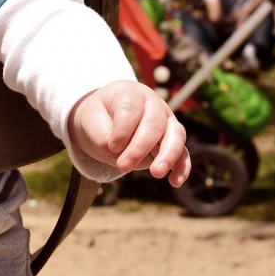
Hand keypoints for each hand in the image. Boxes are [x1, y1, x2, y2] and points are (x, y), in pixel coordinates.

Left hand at [68, 80, 190, 185]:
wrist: (108, 116)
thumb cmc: (100, 116)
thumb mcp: (91, 120)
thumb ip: (101, 134)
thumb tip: (117, 152)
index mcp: (131, 94)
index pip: (131, 108)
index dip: (122, 129)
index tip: (112, 146)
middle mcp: (153, 104)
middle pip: (154, 124)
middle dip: (139, 148)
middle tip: (122, 166)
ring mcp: (166, 121)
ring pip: (176, 135)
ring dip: (167, 156)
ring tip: (156, 173)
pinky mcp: (172, 140)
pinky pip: (183, 152)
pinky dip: (182, 167)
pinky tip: (175, 182)